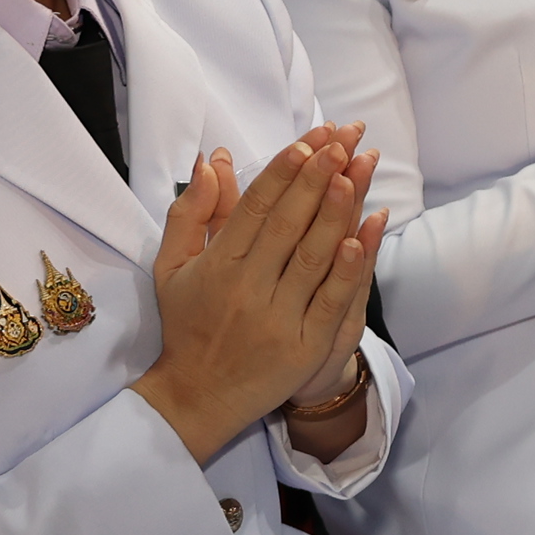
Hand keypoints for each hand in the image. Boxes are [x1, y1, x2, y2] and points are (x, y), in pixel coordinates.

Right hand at [132, 125, 387, 465]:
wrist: (197, 396)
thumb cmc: (187, 325)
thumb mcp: (172, 268)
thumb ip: (191, 213)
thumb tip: (211, 160)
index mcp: (217, 265)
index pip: (255, 207)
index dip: (284, 171)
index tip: (308, 140)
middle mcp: (247, 287)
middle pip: (288, 222)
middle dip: (317, 175)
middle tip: (343, 138)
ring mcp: (278, 317)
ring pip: (313, 255)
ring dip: (338, 209)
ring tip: (357, 168)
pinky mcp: (304, 346)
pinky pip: (330, 300)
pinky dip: (347, 267)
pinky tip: (362, 233)